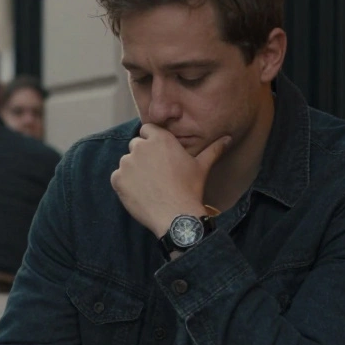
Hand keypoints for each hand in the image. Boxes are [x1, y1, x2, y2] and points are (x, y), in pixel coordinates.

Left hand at [109, 124, 230, 237]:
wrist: (175, 215)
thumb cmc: (190, 188)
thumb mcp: (202, 166)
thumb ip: (213, 149)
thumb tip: (228, 138)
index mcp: (160, 139)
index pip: (148, 129)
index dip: (152, 141)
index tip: (159, 155)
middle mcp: (141, 147)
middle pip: (136, 145)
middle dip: (143, 156)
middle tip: (156, 173)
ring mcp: (126, 163)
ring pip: (126, 162)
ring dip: (134, 170)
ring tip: (149, 185)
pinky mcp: (117, 179)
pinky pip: (117, 177)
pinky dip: (125, 184)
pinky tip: (140, 193)